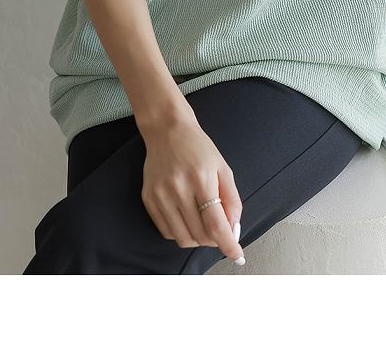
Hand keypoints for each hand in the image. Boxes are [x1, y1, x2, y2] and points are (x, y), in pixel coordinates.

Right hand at [139, 112, 245, 263]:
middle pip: (200, 234)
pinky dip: (181, 232)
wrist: (167, 130)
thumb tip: (233, 230)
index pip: (215, 223)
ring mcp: (160, 194)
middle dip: (215, 239)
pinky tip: (187, 217)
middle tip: (221, 230)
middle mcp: (178, 188)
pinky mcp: (148, 199)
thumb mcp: (223, 168)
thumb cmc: (198, 147)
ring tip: (204, 224)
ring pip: (182, 238)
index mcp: (201, 178)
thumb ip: (232, 200)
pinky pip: (166, 231)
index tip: (237, 255)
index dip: (228, 244)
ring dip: (198, 239)